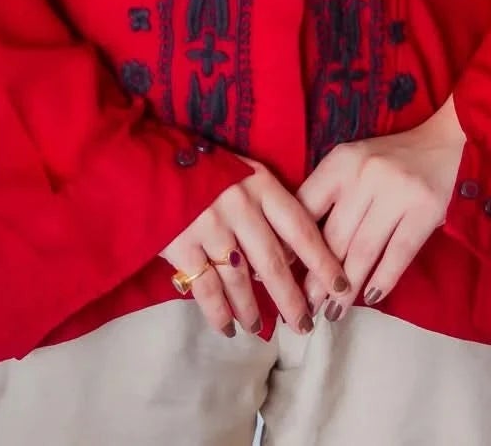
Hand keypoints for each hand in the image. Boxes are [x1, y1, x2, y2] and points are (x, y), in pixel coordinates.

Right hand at [160, 153, 352, 339]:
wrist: (148, 162)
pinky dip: (219, 314)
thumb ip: (268, 205)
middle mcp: (239, 205)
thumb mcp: (244, 174)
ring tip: (261, 328)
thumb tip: (293, 255)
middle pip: (274, 262)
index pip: (300, 228)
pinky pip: (207, 289)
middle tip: (306, 325)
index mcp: (260, 184)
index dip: (323, 260)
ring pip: (240, 280)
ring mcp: (209, 226)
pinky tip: (229, 327)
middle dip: (292, 299)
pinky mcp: (182, 245)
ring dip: (254, 310)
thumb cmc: (206, 170)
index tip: (341, 286)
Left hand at [292, 94, 467, 320]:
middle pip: (334, 237)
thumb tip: (295, 248)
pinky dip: (383, 280)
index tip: (281, 275)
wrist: (444, 144)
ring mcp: (398, 192)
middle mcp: (366, 174)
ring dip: (346, 289)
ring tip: (333, 312)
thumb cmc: (389, 159)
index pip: (306, 206)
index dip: (292, 245)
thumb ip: (327, 195)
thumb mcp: (352, 163)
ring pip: (363, 251)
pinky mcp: (425, 210)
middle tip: (305, 308)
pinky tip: (370, 297)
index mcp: (341, 161)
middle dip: (317, 280)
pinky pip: (398, 255)